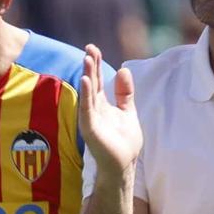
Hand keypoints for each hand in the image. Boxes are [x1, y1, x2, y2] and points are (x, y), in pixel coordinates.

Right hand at [78, 46, 142, 174]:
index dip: (96, 64)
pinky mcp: (90, 129)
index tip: (93, 48)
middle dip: (90, 66)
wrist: (123, 165)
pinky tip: (86, 81)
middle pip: (92, 83)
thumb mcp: (128, 111)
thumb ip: (125, 93)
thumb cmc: (124, 142)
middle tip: (88, 48)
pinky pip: (87, 109)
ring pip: (88, 93)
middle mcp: (93, 109)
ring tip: (87, 59)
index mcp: (101, 104)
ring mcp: (90, 118)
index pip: (97, 80)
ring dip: (87, 76)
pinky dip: (86, 95)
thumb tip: (124, 69)